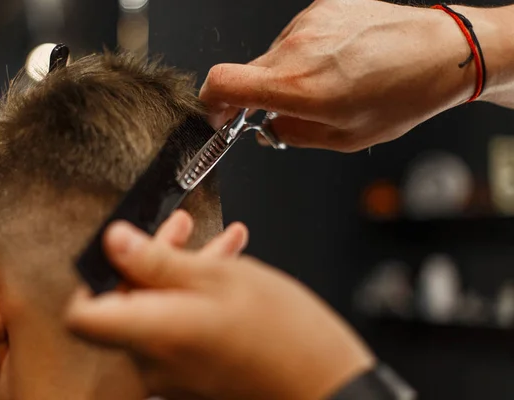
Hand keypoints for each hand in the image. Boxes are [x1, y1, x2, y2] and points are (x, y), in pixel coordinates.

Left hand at [65, 216, 374, 399]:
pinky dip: (195, 296)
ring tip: (216, 241)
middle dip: (151, 256)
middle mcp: (154, 360)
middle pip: (127, 303)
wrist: (327, 384)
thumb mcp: (219, 277)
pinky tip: (226, 267)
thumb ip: (157, 260)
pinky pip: (181, 328)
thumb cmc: (282, 333)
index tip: (119, 248)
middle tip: (180, 226)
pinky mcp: (195, 375)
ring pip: (160, 309)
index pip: (82, 313)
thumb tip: (113, 241)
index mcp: (152, 332)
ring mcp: (174, 372)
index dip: (94, 276)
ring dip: (181, 271)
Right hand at [200, 0, 477, 151]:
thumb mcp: (345, 137)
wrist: (443, 52)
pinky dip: (307, 53)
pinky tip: (339, 61)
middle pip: (247, 72)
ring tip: (329, 82)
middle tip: (284, 108)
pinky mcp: (322, 6)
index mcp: (299, 87)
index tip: (220, 114)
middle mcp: (296, 49)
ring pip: (273, 55)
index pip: (222, 83)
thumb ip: (293, 133)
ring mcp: (308, 23)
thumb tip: (266, 127)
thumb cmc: (403, 96)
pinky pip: (297, 36)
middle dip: (256, 95)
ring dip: (287, 74)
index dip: (211, 102)